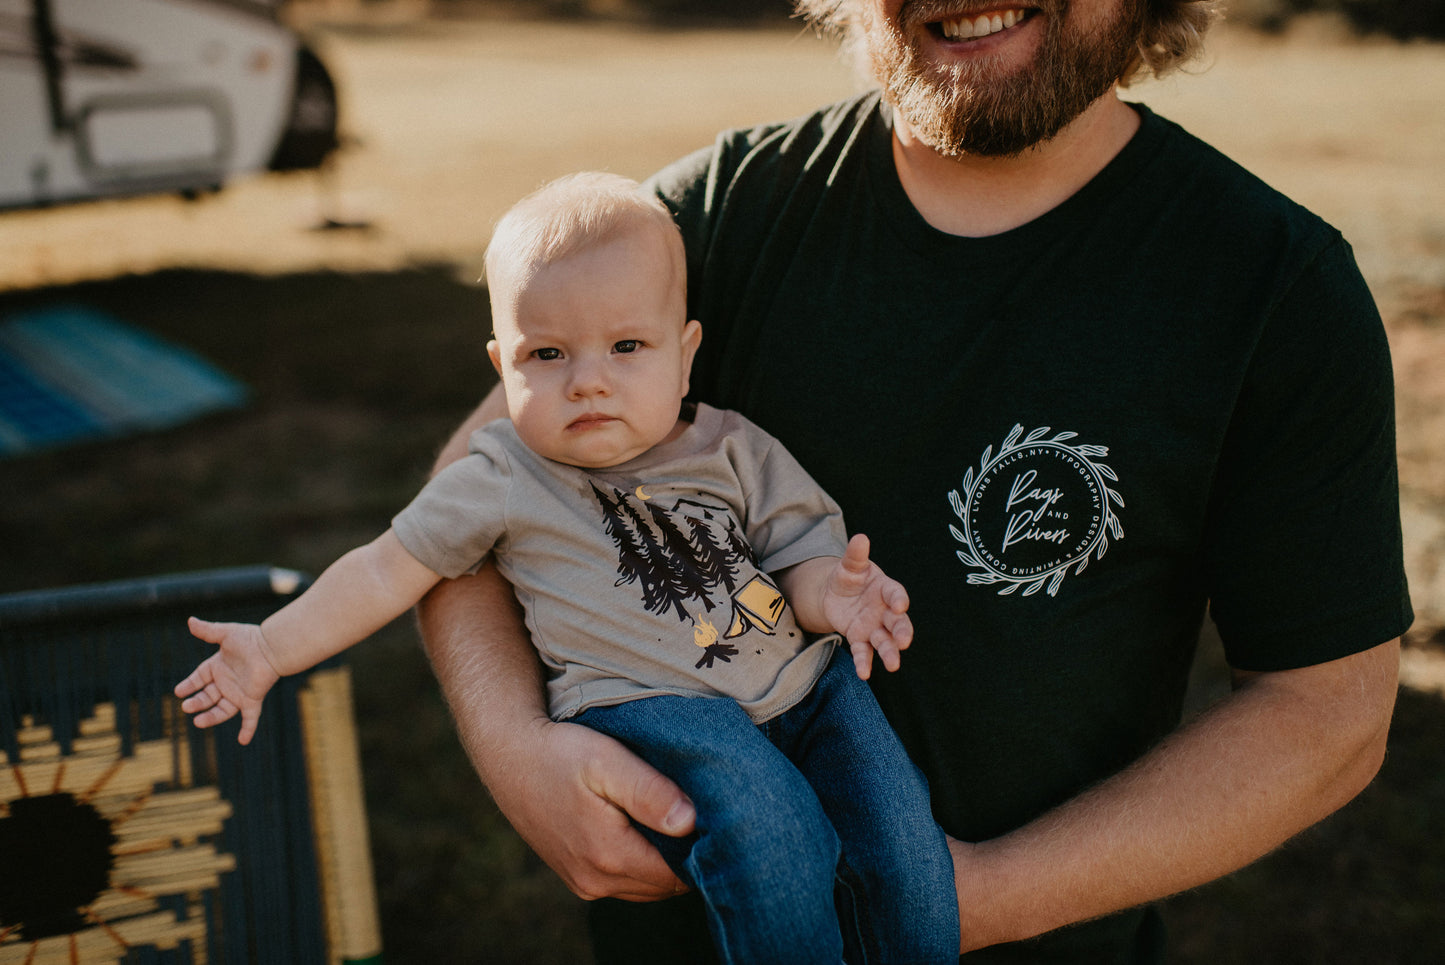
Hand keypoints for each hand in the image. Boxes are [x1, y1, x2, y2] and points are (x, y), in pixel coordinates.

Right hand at [175, 616, 282, 744]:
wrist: (273, 647)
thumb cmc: (250, 638)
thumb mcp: (226, 634)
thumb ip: (208, 630)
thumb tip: (190, 620)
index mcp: (218, 668)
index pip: (198, 679)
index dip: (189, 685)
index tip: (178, 691)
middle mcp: (226, 683)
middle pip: (207, 697)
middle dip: (196, 702)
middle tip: (186, 706)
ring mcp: (239, 693)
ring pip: (222, 710)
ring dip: (210, 717)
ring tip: (198, 722)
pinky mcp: (253, 699)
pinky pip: (250, 718)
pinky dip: (247, 729)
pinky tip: (243, 741)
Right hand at [489, 718, 695, 901]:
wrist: (509, 757)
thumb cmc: (560, 753)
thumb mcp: (608, 761)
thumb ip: (650, 793)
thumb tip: (690, 823)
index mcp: (609, 855)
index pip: (679, 875)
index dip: (701, 849)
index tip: (710, 818)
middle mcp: (596, 881)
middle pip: (665, 886)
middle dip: (685, 858)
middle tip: (697, 816)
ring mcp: (584, 884)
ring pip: (646, 887)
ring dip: (663, 863)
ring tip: (671, 821)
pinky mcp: (577, 877)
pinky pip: (625, 882)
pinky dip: (641, 864)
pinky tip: (643, 831)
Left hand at [821, 533, 912, 678]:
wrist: (835, 595)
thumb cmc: (849, 577)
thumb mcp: (849, 566)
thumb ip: (855, 556)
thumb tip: (860, 537)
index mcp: (885, 589)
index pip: (896, 594)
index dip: (898, 599)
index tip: (900, 605)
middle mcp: (884, 611)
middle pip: (897, 623)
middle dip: (902, 632)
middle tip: (905, 641)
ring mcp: (873, 627)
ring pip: (884, 642)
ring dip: (889, 652)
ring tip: (893, 665)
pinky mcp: (860, 639)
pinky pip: (863, 652)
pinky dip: (864, 663)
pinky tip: (864, 674)